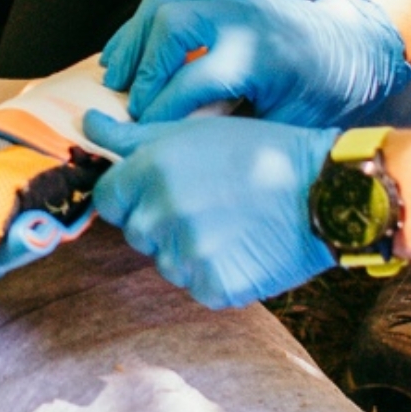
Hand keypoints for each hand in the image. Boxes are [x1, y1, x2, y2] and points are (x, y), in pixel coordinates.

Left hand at [83, 110, 337, 307]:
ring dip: (189, 249)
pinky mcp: (214, 286)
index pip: (107, 199)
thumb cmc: (260, 151)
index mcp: (150, 171)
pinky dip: (217, 273)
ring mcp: (186, 254)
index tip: (162, 189)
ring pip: (166, 262)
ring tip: (231, 222)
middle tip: (208, 201)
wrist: (325, 190)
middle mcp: (160, 213)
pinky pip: (198, 286)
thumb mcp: (195, 129)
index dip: (131, 195)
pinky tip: (245, 247)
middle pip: (135, 232)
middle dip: (161, 221)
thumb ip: (132, 135)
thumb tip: (85, 125)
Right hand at [101, 0, 410, 127]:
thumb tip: (181, 141)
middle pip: (170, 25)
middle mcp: (241, 14)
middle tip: (133, 108)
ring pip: (163, 1)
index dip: (161, 113)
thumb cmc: (329, 92)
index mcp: (260, 52)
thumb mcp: (289, 123)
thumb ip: (235, 129)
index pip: (191, 81)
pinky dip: (143, 24)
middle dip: (144, 69)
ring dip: (134, 39)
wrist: (361, 43)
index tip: (144, 136)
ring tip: (117, 77)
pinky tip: (130, 53)